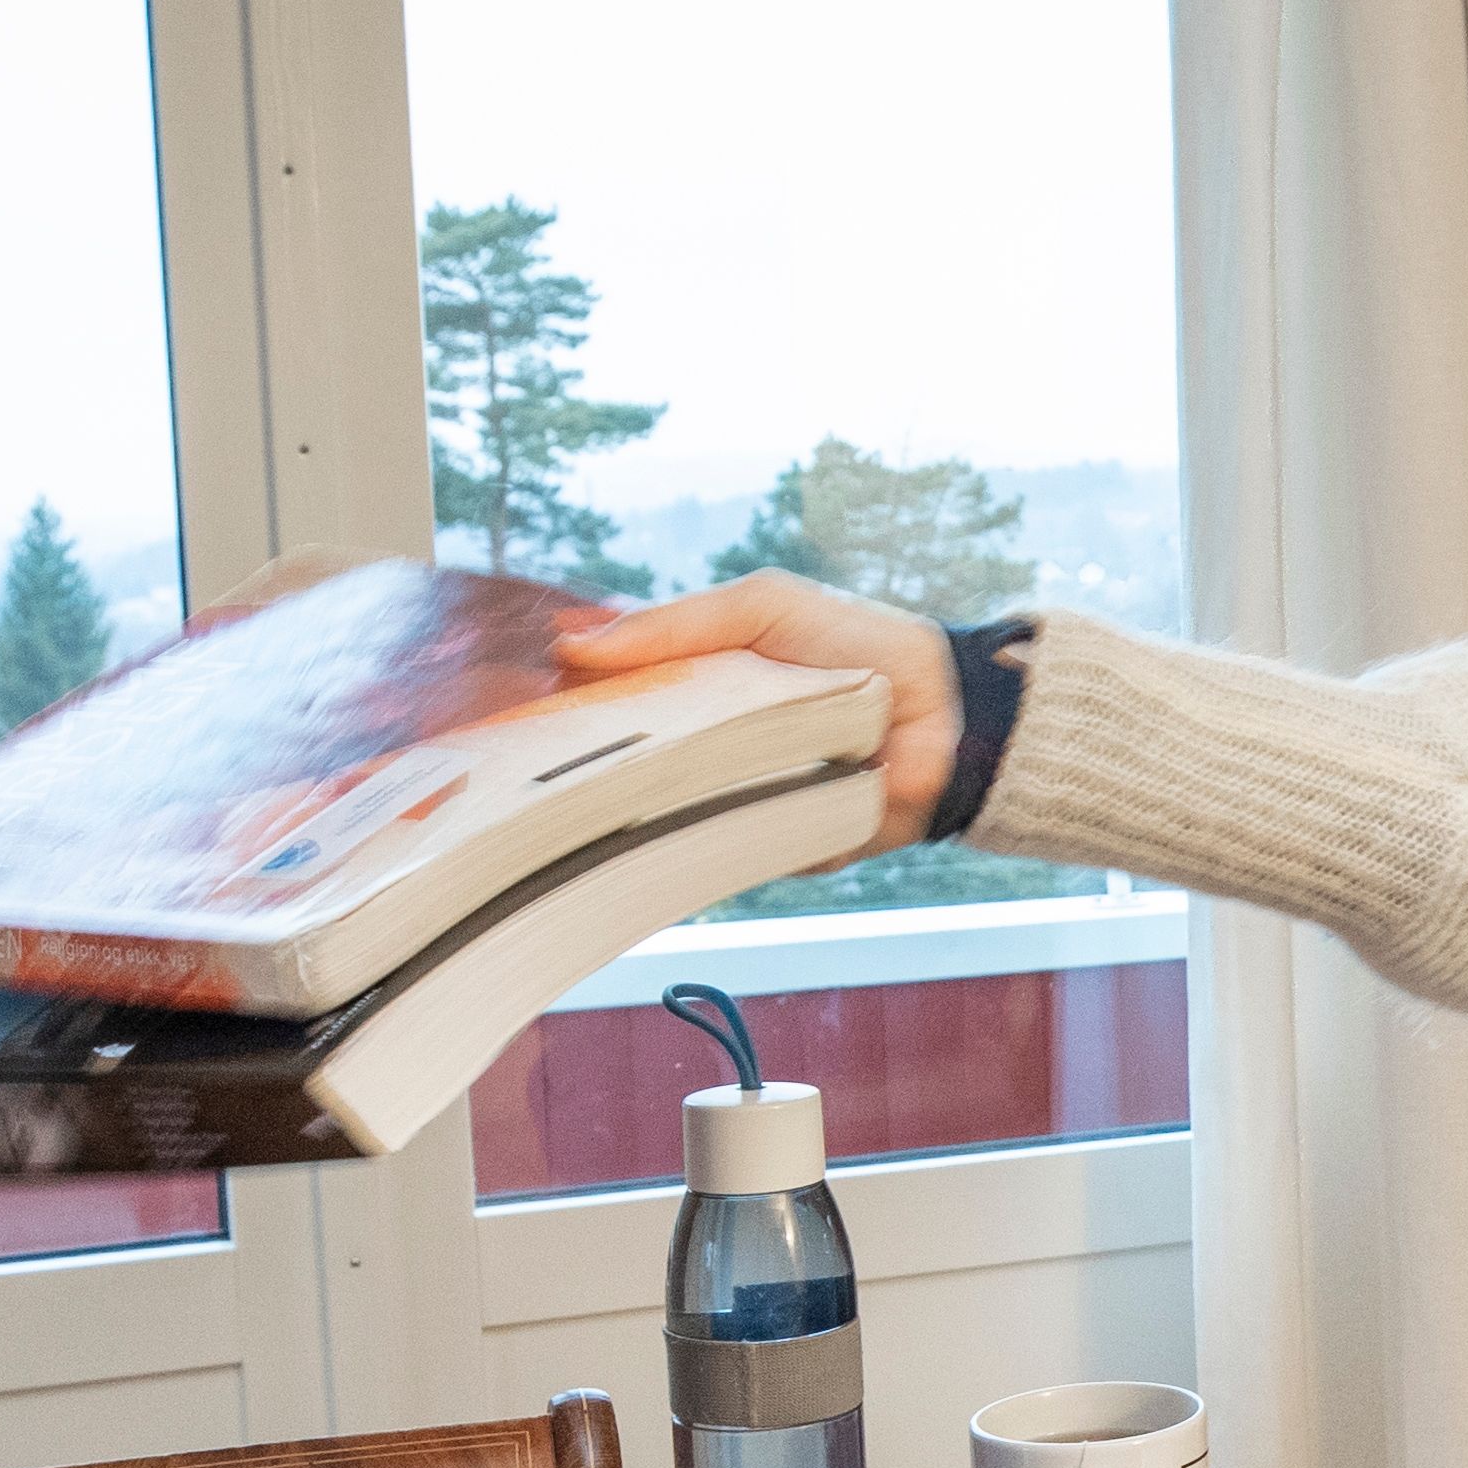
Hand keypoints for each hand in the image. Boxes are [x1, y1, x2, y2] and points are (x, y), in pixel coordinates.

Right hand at [559, 571, 969, 837]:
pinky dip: (722, 848)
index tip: (516, 722)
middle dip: (592, 780)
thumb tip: (572, 643)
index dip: (566, 719)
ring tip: (608, 807)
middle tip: (545, 777)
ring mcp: (748, 803)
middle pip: (631, 779)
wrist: (951, 711)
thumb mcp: (762, 608)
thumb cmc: (857, 640)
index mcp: (700, 692)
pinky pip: (737, 859)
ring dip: (649, 818)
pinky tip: (696, 836)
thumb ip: (675, 624)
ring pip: (675, 827)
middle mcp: (715, 752)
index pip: (614, 711)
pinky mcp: (784, 846)